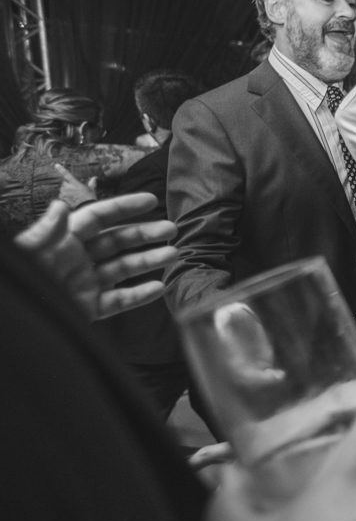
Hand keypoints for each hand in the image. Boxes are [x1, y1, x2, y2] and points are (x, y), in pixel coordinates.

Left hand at [15, 195, 176, 319]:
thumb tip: (60, 204)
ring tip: (173, 255)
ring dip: (149, 261)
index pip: (99, 218)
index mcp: (64, 240)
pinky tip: (158, 288)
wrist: (17, 320)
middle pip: (117, 241)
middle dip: (145, 234)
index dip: (124, 207)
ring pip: (123, 268)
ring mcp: (86, 283)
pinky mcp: (89, 308)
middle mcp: (78, 259)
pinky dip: (140, 295)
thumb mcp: (28, 251)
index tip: (151, 200)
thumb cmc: (18, 280)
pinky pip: (119, 300)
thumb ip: (46, 230)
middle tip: (171, 230)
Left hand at [55, 164, 97, 206]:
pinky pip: (61, 195)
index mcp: (75, 183)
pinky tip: (70, 199)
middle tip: (74, 188)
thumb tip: (95, 178)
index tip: (56, 165)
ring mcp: (64, 193)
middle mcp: (68, 187)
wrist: (85, 208)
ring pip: (62, 189)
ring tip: (73, 195)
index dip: (61, 169)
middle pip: (64, 183)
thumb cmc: (89, 198)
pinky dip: (64, 196)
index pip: (66, 174)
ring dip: (65, 190)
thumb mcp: (92, 190)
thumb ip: (92, 183)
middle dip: (67, 184)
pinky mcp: (63, 199)